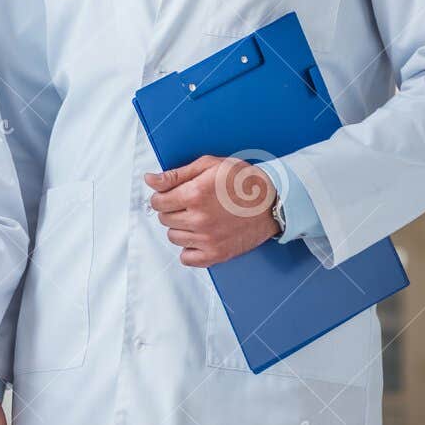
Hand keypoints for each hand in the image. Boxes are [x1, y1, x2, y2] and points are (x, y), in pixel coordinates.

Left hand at [144, 155, 280, 267]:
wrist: (274, 202)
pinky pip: (187, 258)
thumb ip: (176, 174)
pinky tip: (200, 236)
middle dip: (172, 210)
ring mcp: (208, 239)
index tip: (172, 195)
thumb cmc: (244, 181)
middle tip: (191, 204)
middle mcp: (199, 219)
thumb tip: (150, 180)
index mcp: (194, 195)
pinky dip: (190, 249)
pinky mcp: (217, 254)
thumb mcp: (210, 166)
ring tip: (199, 218)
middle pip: (164, 219)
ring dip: (181, 228)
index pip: (157, 202)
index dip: (162, 196)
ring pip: (174, 237)